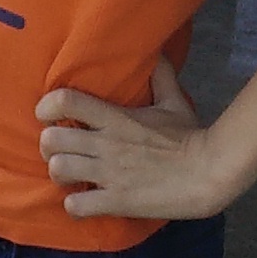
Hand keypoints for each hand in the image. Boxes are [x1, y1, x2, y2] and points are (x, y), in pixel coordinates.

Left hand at [37, 57, 220, 223]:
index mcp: (116, 118)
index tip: (48, 114)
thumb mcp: (175, 101)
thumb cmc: (191, 137)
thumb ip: (161, 76)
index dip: (46, 107)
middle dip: (49, 145)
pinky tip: (85, 200)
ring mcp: (109, 174)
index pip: (65, 101)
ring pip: (58, 170)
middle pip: (51, 139)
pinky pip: (75, 205)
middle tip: (59, 150)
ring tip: (70, 176)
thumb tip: (158, 53)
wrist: (210, 173)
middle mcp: (106, 144)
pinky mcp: (116, 201)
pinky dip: (74, 205)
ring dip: (59, 174)